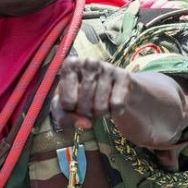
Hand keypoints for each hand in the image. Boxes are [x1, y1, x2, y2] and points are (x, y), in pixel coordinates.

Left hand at [52, 57, 187, 148]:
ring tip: (104, 108)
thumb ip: (65, 118)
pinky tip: (117, 107)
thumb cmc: (92, 103)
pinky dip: (115, 113)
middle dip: (84, 116)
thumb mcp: (71, 111)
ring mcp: (108, 70)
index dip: (66, 113)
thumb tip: (83, 125)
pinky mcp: (127, 81)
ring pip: (95, 107)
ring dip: (100, 116)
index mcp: (70, 65)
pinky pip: (114, 106)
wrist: (128, 100)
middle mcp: (89, 62)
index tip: (74, 113)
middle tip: (92, 112)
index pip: (60, 98)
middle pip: (77, 104)